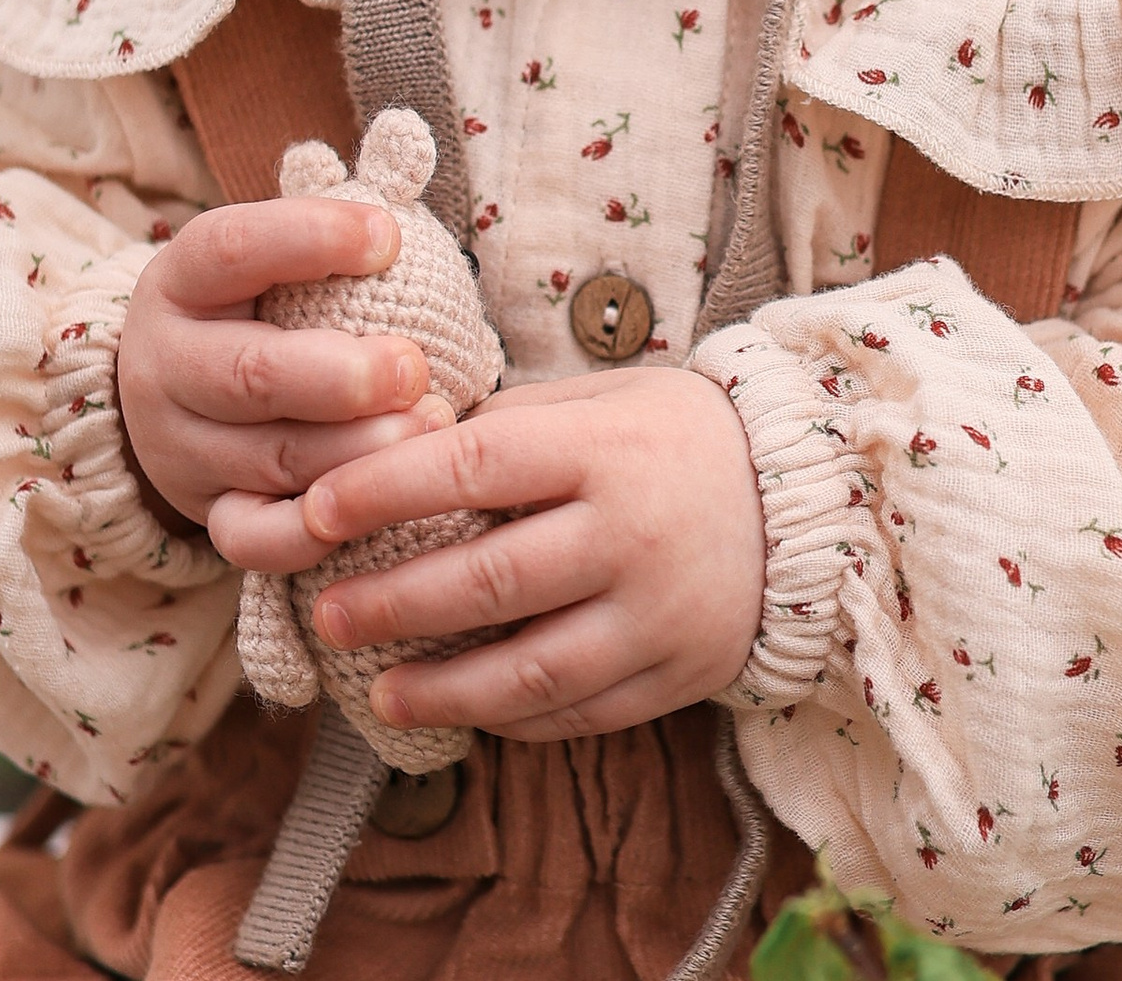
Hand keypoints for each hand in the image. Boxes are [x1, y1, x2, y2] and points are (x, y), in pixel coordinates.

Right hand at [117, 196, 452, 530]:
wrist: (168, 395)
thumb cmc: (254, 305)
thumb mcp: (265, 252)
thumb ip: (330, 212)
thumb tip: (405, 140)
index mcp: (183, 279)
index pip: (232, 248)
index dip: (308, 239)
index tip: (389, 237)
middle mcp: (168, 364)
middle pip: (249, 374)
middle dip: (338, 377)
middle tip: (413, 368)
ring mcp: (181, 447)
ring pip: (266, 460)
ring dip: (353, 452)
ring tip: (428, 429)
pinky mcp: (205, 513)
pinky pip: (254, 539)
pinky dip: (313, 534)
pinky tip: (376, 510)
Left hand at [211, 367, 765, 741]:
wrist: (806, 498)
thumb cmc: (673, 436)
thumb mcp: (599, 402)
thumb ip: (509, 428)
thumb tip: (399, 451)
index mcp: (603, 448)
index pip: (474, 466)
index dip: (385, 490)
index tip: (315, 510)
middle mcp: (629, 534)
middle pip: (488, 580)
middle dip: (392, 603)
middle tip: (325, 615)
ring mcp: (655, 615)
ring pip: (528, 671)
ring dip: (440, 687)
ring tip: (378, 688)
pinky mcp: (676, 677)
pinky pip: (577, 713)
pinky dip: (511, 719)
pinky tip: (464, 709)